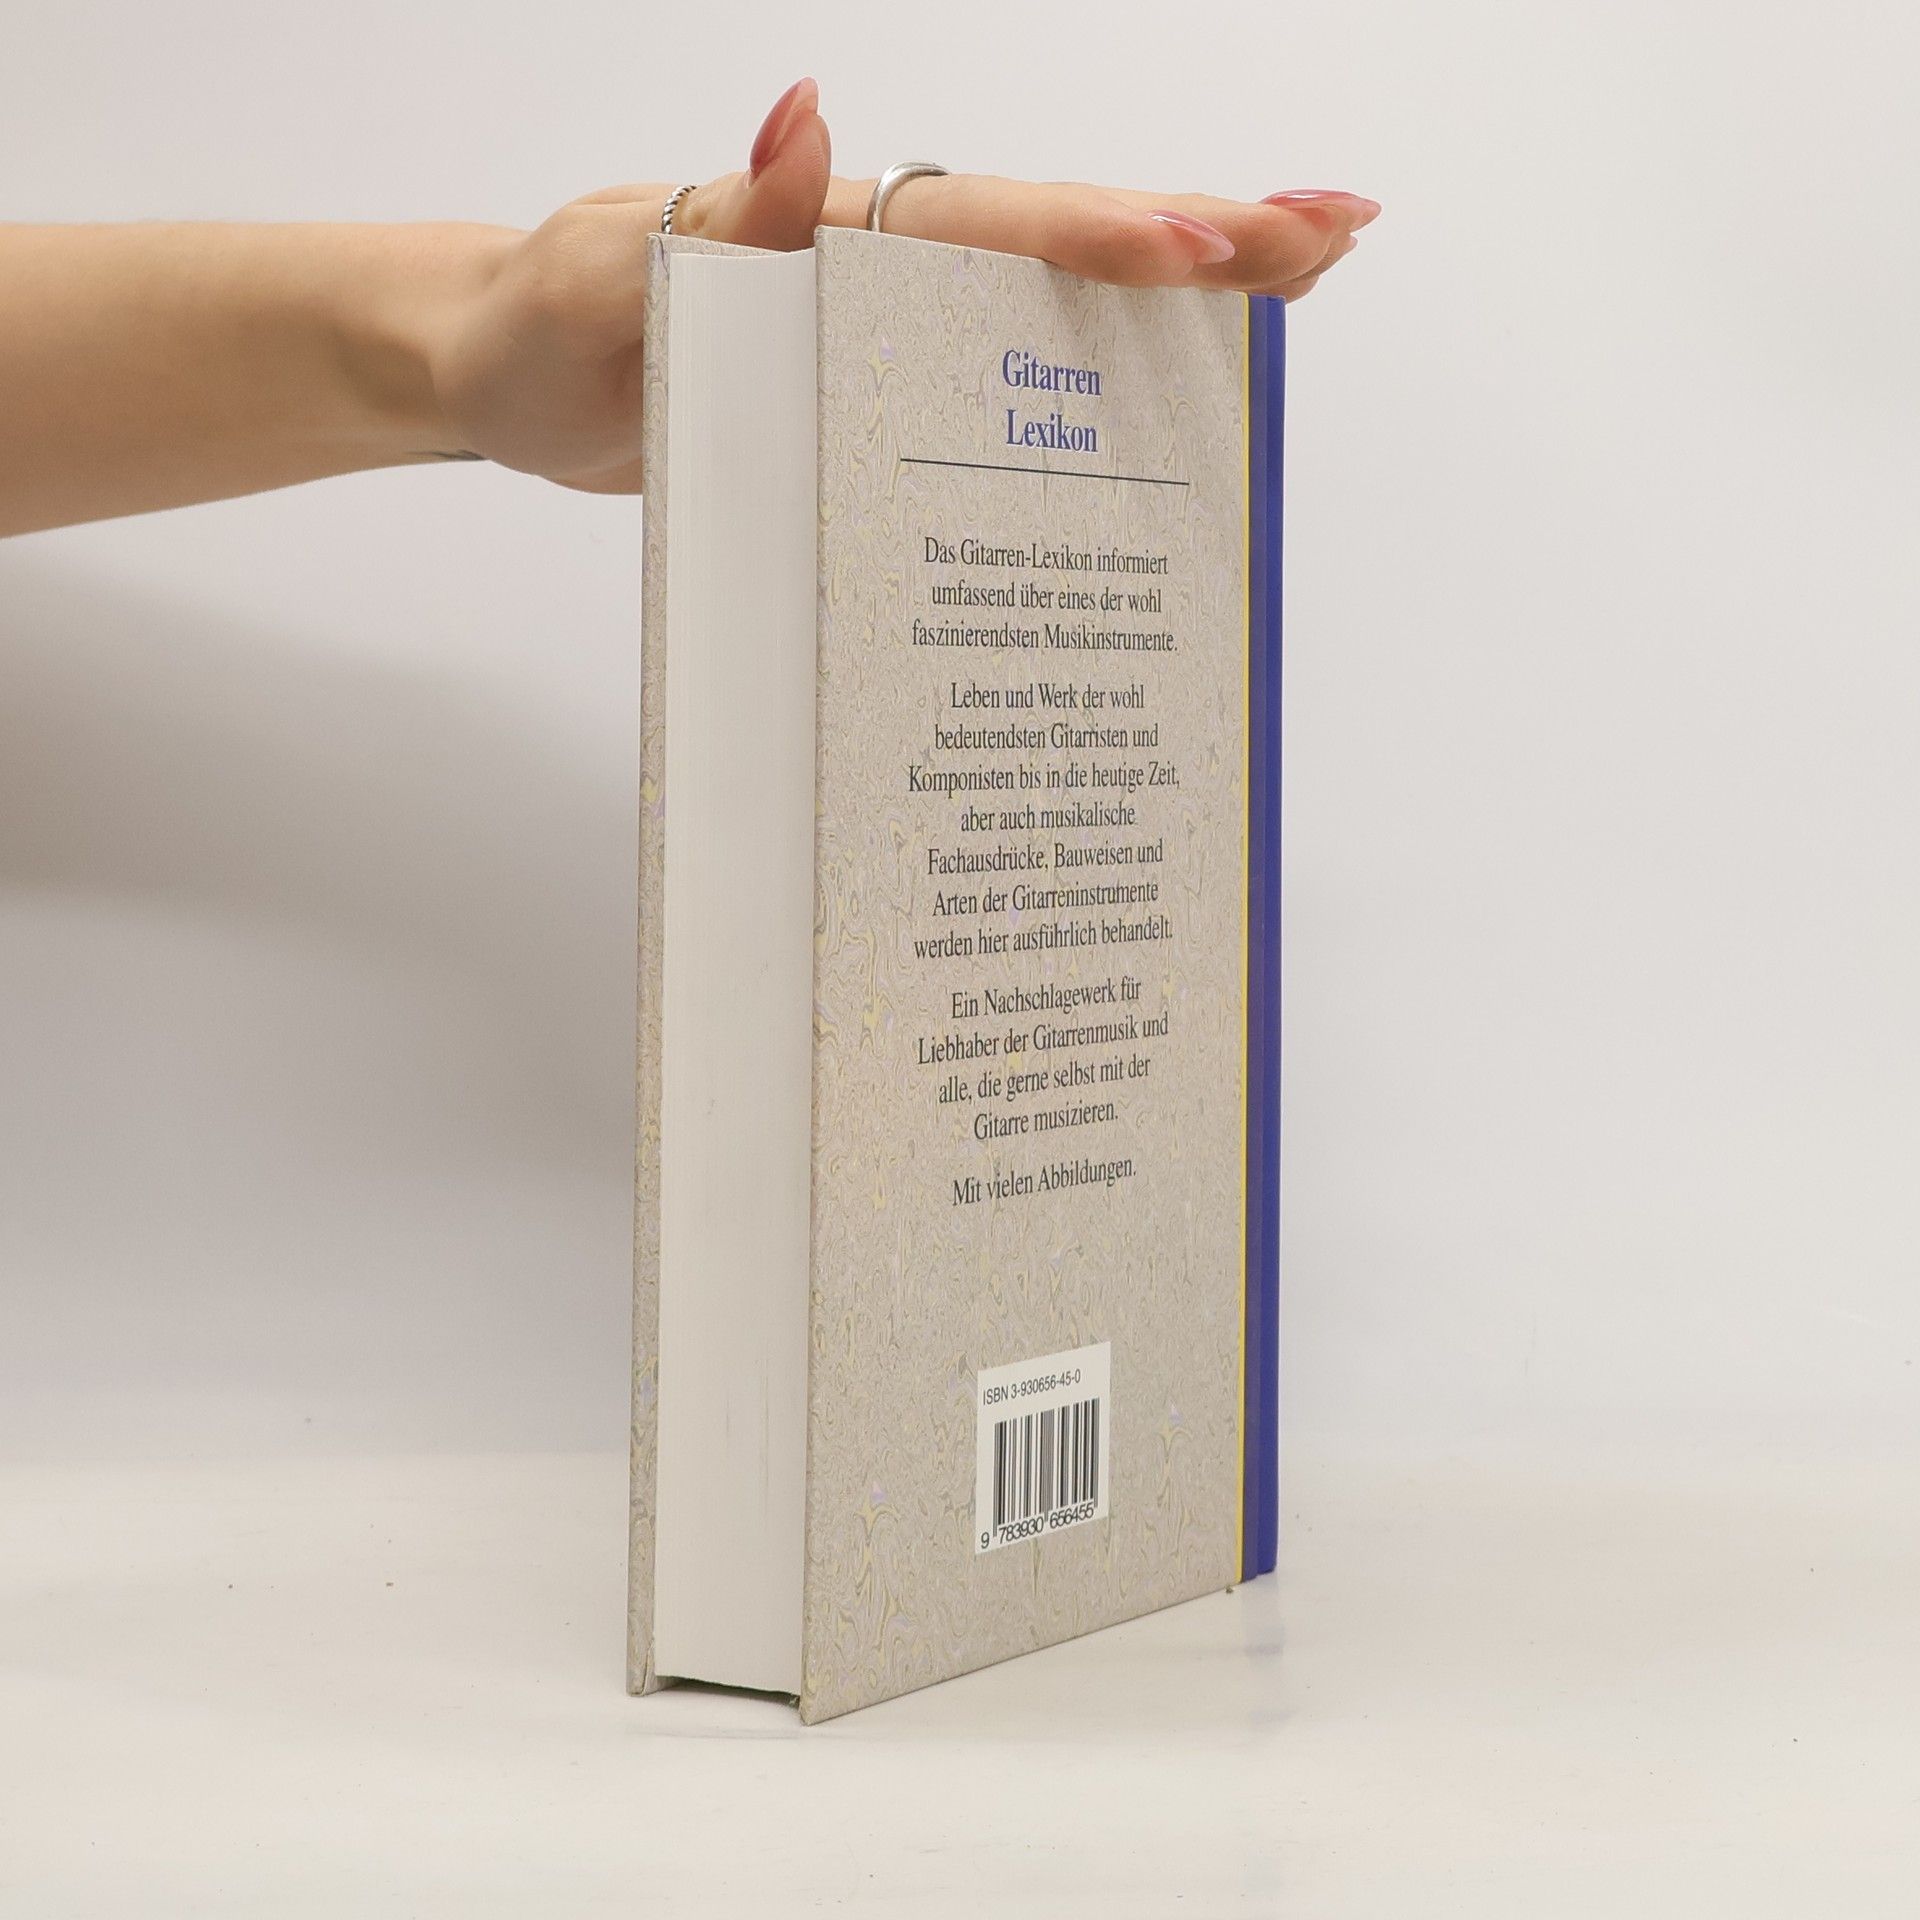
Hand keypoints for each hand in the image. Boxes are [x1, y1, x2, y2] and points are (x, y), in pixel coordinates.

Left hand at [431, 77, 1376, 493]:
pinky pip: (999, 393)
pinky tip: (1160, 410)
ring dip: (1177, 306)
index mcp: (831, 238)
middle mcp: (882, 274)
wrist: (503, 379)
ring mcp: (887, 337)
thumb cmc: (545, 327)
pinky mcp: (874, 400)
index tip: (1214, 244)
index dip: (1101, 238)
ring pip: (1052, 314)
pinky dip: (1089, 392)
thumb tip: (808, 128)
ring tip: (1297, 290)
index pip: (989, 228)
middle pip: (1062, 248)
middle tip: (1335, 235)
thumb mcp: (606, 282)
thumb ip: (714, 229)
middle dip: (1204, 239)